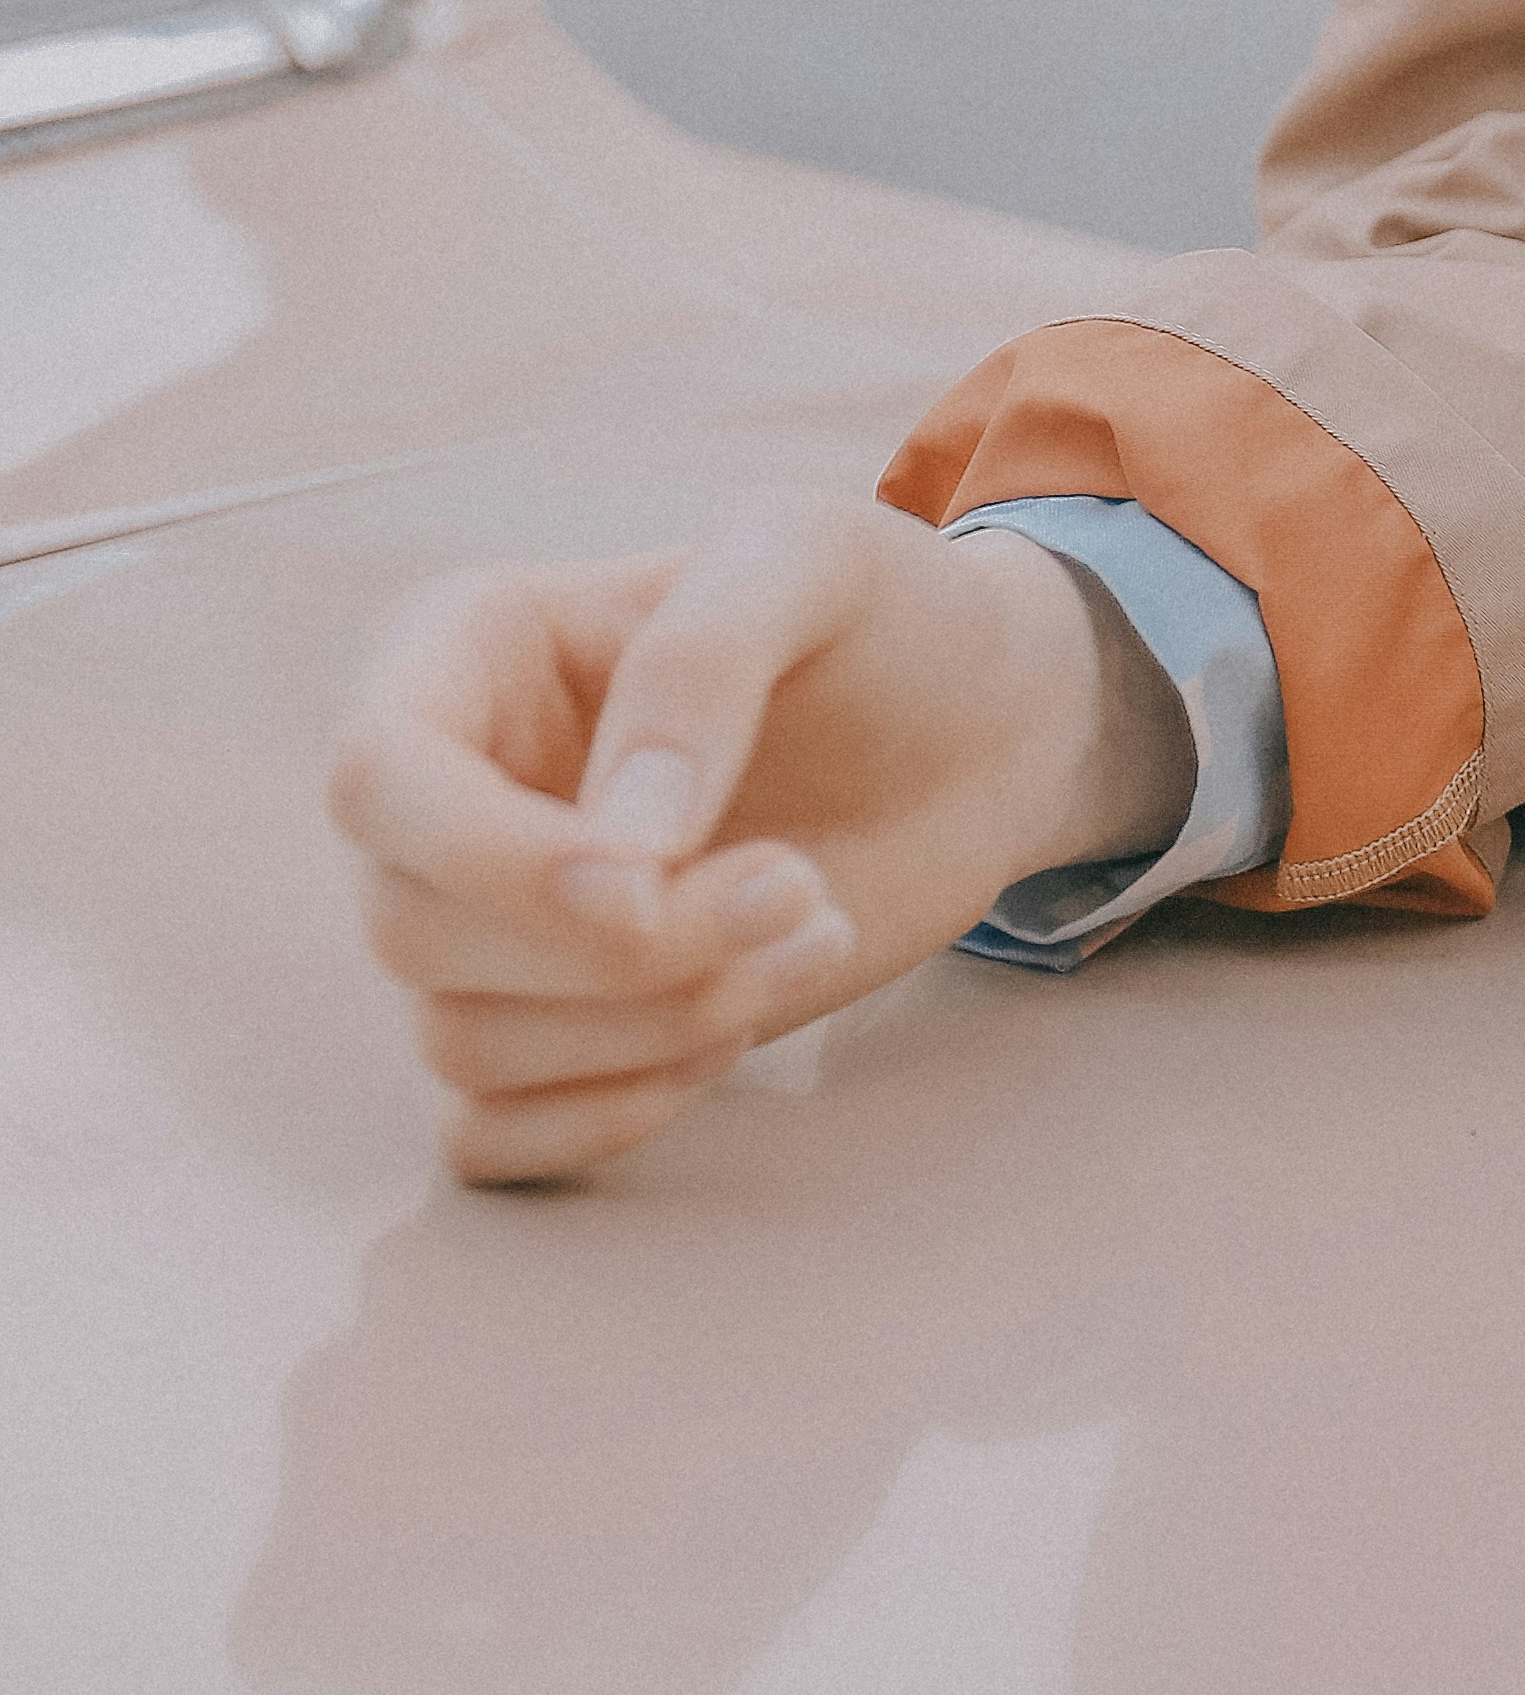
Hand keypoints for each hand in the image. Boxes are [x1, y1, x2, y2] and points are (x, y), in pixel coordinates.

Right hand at [327, 494, 1190, 1186]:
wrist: (977, 730)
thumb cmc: (885, 620)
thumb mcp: (815, 560)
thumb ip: (704, 663)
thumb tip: (617, 849)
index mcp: (473, 654)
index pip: (377, 778)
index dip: (496, 863)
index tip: (654, 887)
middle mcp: (451, 795)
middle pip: (415, 931)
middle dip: (621, 950)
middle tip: (796, 887)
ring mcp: (489, 924)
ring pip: (461, 1042)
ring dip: (651, 1023)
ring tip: (805, 928)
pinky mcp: (544, 1030)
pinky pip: (488, 1135)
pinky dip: (612, 1114)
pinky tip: (738, 1031)